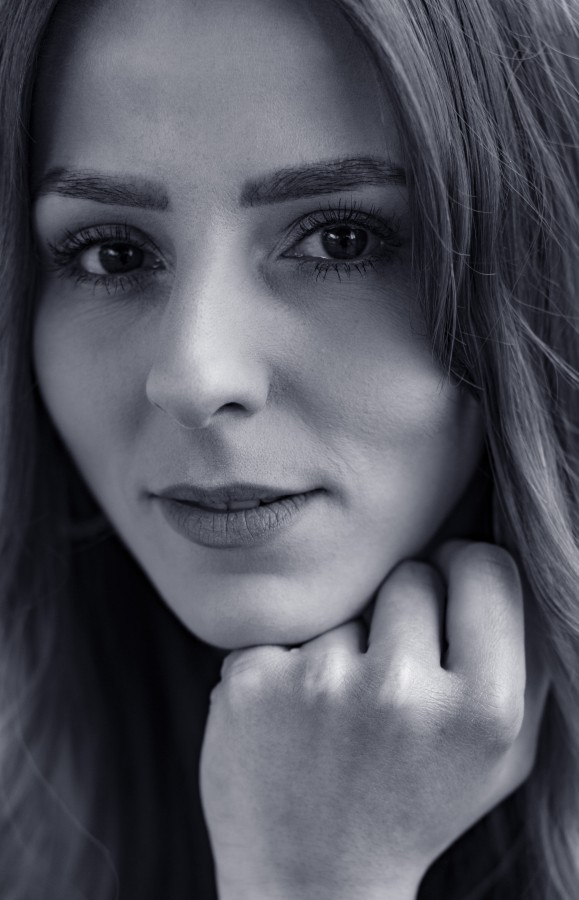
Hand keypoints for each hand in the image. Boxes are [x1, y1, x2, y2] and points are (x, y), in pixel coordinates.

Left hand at [199, 541, 549, 899]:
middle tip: (391, 680)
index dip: (467, 572)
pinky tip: (290, 720)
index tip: (448, 591)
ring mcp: (320, 683)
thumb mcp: (503, 754)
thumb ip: (525, 659)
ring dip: (344, 644)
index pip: (486, 568)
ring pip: (346, 605)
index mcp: (484, 709)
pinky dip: (287, 662)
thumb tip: (498, 563)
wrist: (310, 884)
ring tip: (340, 716)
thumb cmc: (418, 806)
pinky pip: (284, 628)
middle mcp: (401, 691)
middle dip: (404, 612)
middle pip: (411, 575)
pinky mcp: (252, 680)